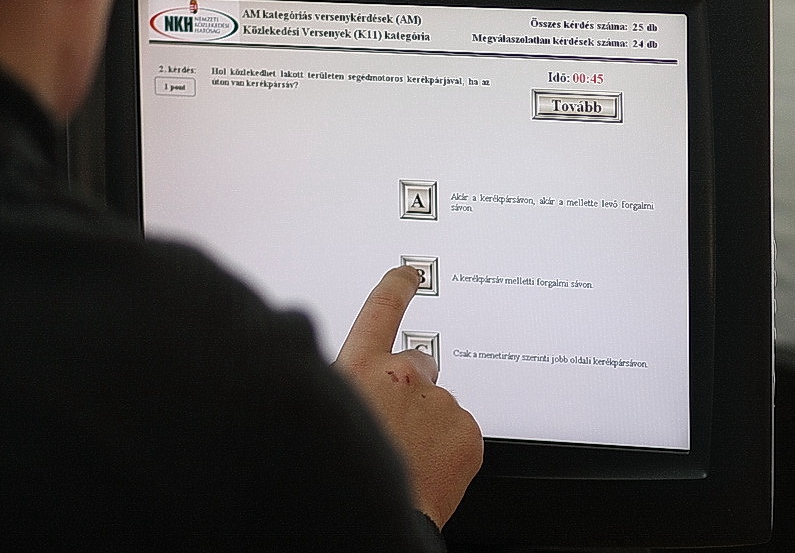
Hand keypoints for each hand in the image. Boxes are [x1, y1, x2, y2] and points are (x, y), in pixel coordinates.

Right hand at [335, 266, 483, 527]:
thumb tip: (354, 384)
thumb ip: (343, 387)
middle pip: (417, 365)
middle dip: (410, 389)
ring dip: (425, 425)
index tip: (409, 274)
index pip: (380, 312)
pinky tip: (423, 471)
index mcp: (358, 370)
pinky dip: (446, 450)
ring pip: (436, 405)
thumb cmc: (333, 480)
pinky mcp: (467, 431)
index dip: (396, 288)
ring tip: (403, 461)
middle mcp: (402, 377)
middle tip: (394, 429)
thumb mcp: (321, 415)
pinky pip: (458, 433)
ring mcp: (439, 403)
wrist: (367, 527)